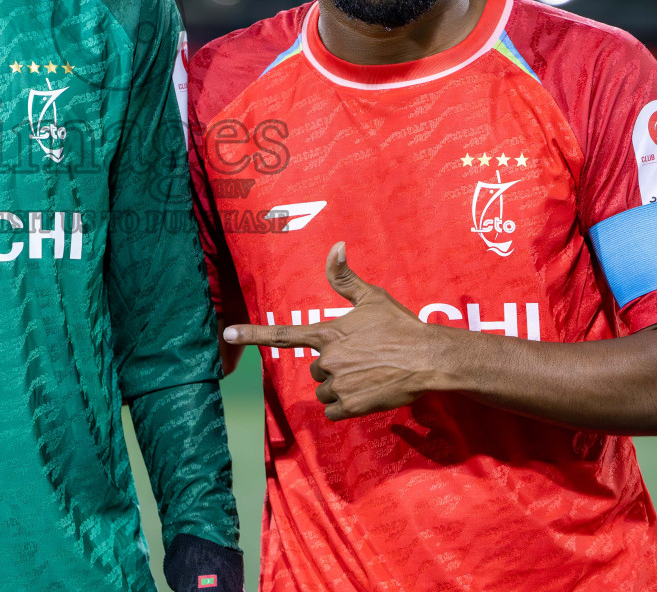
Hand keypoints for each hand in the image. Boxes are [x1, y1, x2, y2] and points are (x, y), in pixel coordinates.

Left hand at [222, 242, 449, 420]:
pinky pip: (334, 411)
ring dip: (339, 387)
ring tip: (368, 375)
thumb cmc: (401, 326)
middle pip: (315, 368)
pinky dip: (346, 406)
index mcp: (328, 333)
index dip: (253, 334)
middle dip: (333, 367)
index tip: (227, 333)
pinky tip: (367, 392)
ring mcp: (338, 384)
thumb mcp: (372, 297)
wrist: (429, 360)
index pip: (283, 334)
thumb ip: (345, 277)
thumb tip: (336, 245)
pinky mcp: (351, 406)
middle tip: (362, 359)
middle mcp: (328, 359)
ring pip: (324, 391)